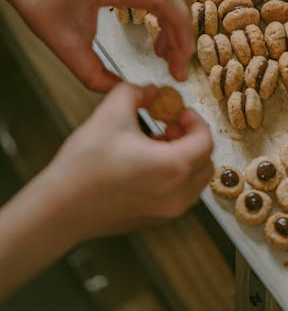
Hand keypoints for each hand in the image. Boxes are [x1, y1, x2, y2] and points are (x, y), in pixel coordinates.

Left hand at [0, 0, 193, 89]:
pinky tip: (156, 38)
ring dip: (176, 25)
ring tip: (166, 57)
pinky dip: (166, 15)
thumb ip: (92, 73)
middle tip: (176, 67)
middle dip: (183, 34)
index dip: (181, 32)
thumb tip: (120, 91)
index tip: (179, 63)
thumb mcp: (63, 44)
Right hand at [50, 83, 213, 237]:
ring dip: (184, 158)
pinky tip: (145, 163)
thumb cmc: (84, 164)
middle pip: (205, 162)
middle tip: (171, 125)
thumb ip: (135, 92)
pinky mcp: (154, 220)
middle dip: (192, 139)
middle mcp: (177, 193)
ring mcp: (167, 211)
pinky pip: (178, 195)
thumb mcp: (111, 113)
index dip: (195, 121)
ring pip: (194, 181)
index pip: (205, 140)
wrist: (59, 208)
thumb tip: (150, 90)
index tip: (179, 112)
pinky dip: (173, 176)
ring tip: (156, 143)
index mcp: (173, 167)